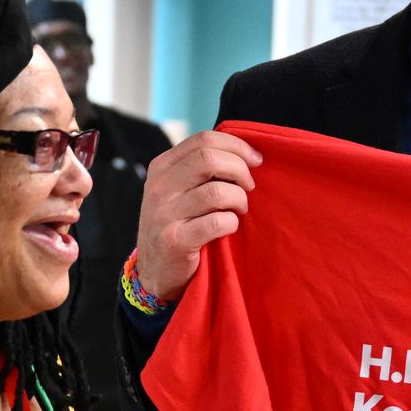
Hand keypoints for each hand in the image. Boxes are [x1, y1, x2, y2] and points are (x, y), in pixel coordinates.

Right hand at [136, 130, 262, 300]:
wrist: (155, 270)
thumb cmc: (177, 224)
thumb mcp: (177, 190)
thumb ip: (199, 169)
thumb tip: (246, 154)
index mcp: (162, 166)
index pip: (203, 139)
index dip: (236, 146)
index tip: (255, 160)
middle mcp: (159, 186)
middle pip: (210, 159)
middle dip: (241, 170)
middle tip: (249, 187)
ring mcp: (165, 214)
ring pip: (218, 191)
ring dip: (239, 200)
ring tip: (239, 210)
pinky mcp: (175, 240)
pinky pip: (217, 222)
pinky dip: (232, 223)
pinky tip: (229, 227)